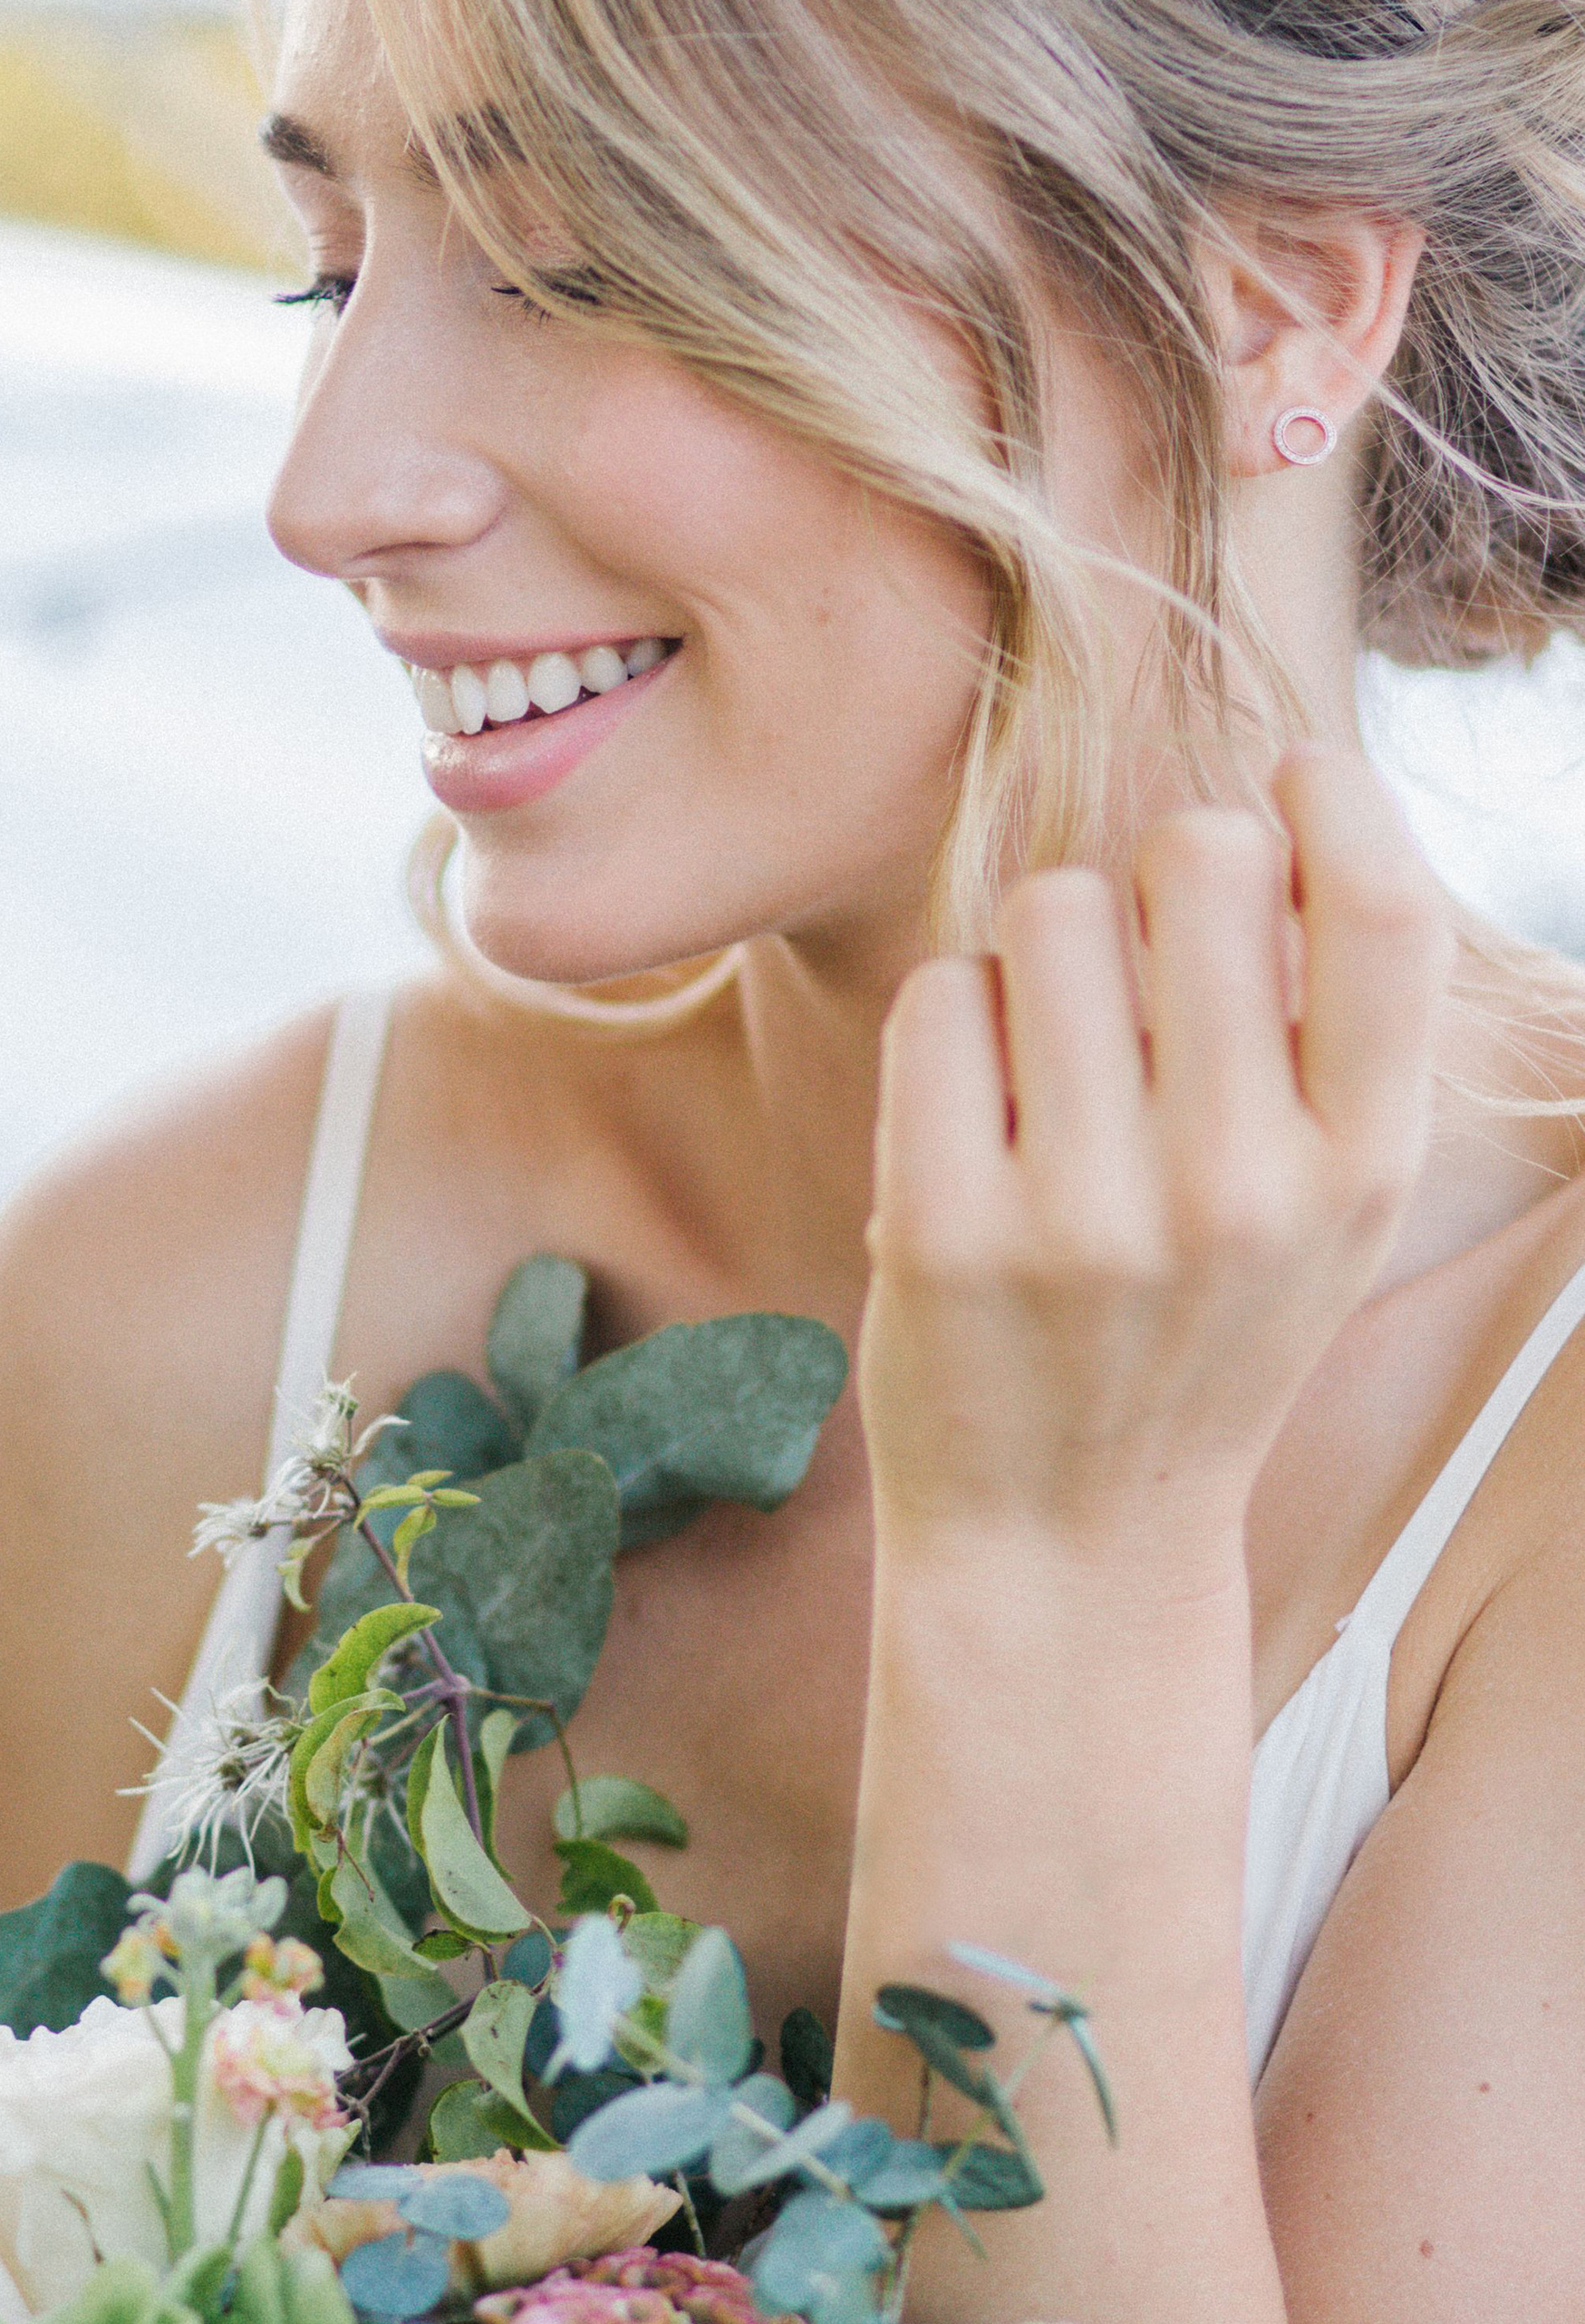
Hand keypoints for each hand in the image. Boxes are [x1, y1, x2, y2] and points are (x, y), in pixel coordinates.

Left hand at [857, 751, 1450, 1553]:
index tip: (1287, 784)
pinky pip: (939, 996)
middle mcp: (1240, 1190)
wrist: (1068, 1539)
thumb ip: (1326, 1031)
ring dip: (1039, 952)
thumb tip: (1274, 803)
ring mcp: (1084, 1216)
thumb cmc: (1200, 1326)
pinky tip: (976, 1112)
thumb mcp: (1327, 1203)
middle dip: (1155, 868)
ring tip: (1051, 1061)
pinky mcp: (944, 1231)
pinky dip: (950, 1022)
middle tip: (1138, 957)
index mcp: (1365, 1167)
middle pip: (1192, 858)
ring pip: (1047, 911)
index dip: (1333, 799)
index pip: (1385, 908)